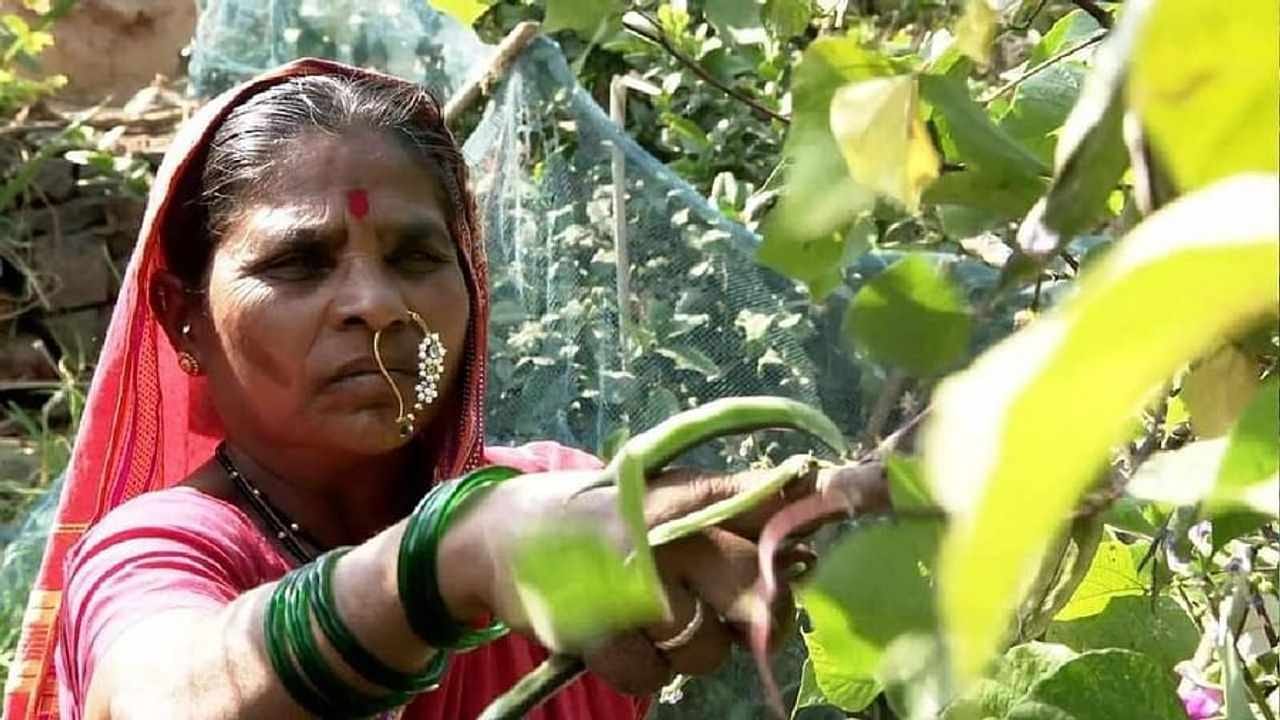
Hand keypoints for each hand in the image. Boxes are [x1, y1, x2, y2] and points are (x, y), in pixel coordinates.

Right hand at [441, 465, 819, 693]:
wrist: (497, 535)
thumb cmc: (597, 520)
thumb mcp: (660, 496)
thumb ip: (729, 512)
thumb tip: (810, 533)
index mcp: (685, 492)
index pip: (769, 501)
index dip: (810, 521)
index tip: (820, 547)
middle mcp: (664, 530)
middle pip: (755, 589)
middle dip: (756, 616)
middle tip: (732, 613)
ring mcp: (629, 582)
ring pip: (705, 648)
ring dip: (688, 649)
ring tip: (655, 621)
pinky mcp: (595, 630)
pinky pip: (653, 678)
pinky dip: (644, 670)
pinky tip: (623, 639)